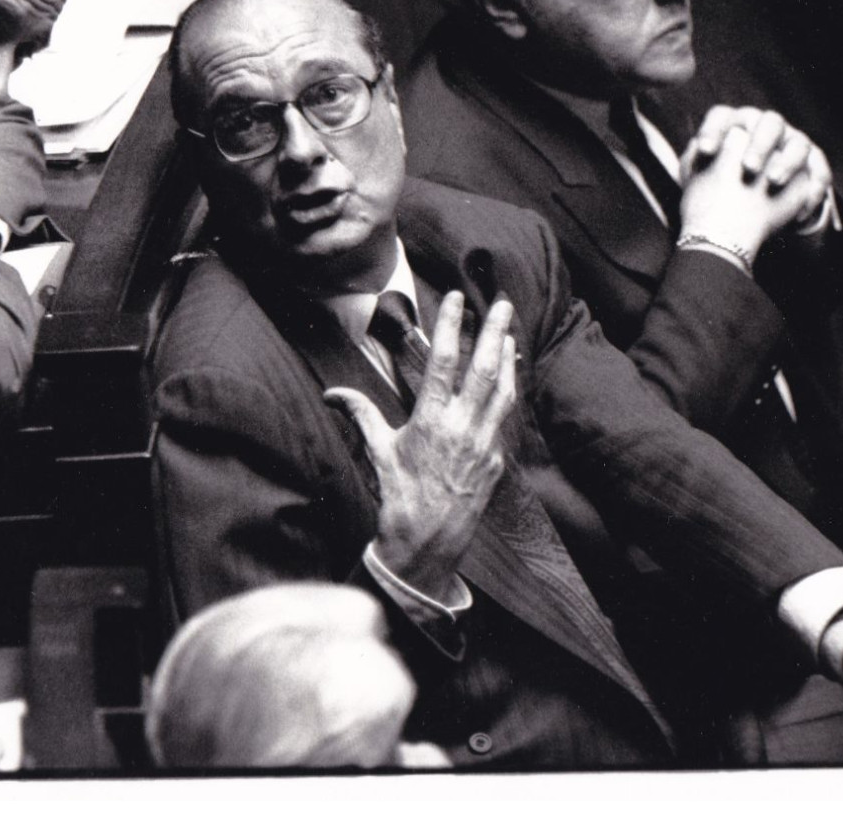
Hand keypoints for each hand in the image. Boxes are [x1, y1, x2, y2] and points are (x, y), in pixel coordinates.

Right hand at [325, 293, 516, 600]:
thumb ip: (360, 415)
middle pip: (484, 369)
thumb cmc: (399, 495)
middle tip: (503, 302)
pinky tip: (510, 375)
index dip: (451, 327)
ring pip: (502, 391)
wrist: (427, 542)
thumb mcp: (378, 451)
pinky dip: (510, 390)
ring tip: (510, 330)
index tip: (458, 299)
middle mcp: (462, 428)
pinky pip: (506, 416)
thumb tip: (331, 393)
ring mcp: (484, 444)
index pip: (443, 362)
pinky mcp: (497, 459)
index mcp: (431, 422)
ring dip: (507, 358)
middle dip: (494, 332)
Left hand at [677, 106, 832, 257]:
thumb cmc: (720, 188)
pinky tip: (799, 212)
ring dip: (789, 161)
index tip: (705, 151)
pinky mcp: (811, 162)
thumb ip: (695, 164)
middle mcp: (765, 127)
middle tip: (749, 168)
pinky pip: (819, 169)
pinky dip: (813, 188)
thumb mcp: (702, 177)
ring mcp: (791, 141)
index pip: (724, 116)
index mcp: (734, 125)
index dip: (714, 130)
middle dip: (760, 144)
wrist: (745, 212)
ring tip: (775, 183)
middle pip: (769, 123)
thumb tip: (692, 155)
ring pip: (798, 143)